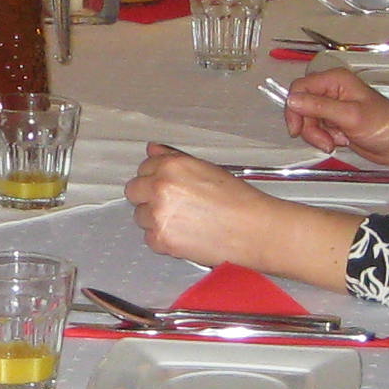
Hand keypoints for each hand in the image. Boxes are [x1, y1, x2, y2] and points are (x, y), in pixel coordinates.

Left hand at [123, 144, 355, 288]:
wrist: (254, 230)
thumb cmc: (238, 200)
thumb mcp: (207, 169)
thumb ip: (174, 158)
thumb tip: (153, 149)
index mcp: (172, 166)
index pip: (144, 167)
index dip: (156, 178)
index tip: (168, 186)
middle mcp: (160, 187)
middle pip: (134, 191)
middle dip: (149, 197)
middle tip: (173, 205)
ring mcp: (158, 214)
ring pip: (140, 216)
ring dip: (155, 219)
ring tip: (184, 221)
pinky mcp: (161, 239)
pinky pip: (149, 238)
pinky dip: (163, 239)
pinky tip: (185, 234)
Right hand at [279, 69, 388, 162]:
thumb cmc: (384, 125)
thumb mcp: (349, 115)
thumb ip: (319, 107)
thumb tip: (293, 100)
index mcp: (335, 80)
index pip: (300, 88)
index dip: (295, 108)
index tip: (297, 128)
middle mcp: (332, 91)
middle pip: (302, 107)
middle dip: (309, 127)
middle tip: (323, 141)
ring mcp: (333, 107)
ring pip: (308, 121)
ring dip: (318, 136)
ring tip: (336, 142)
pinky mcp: (335, 122)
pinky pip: (317, 130)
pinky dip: (324, 139)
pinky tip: (341, 140)